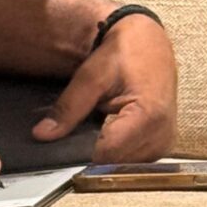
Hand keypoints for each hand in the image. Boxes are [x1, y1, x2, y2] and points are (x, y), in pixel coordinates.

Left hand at [32, 13, 177, 162]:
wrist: (149, 41)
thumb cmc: (124, 53)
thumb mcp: (91, 76)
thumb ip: (68, 108)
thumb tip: (41, 135)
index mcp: (148, 117)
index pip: (107, 154)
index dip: (82, 153)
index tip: (65, 143)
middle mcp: (162, 135)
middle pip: (115, 163)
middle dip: (93, 152)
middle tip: (81, 129)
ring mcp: (165, 143)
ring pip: (124, 165)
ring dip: (107, 152)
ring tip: (98, 125)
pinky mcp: (163, 144)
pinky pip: (135, 159)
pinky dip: (119, 149)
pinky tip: (110, 130)